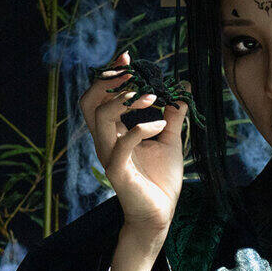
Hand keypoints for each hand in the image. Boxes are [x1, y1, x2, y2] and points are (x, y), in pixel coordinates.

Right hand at [78, 50, 189, 238]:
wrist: (161, 214)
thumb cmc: (161, 180)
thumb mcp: (170, 141)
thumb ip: (173, 116)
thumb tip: (182, 90)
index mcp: (114, 132)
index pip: (100, 97)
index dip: (108, 75)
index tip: (125, 56)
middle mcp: (106, 141)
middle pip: (89, 103)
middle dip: (107, 82)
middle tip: (131, 72)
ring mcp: (109, 156)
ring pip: (100, 119)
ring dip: (124, 102)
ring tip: (151, 97)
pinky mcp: (118, 172)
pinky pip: (120, 144)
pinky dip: (140, 129)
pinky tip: (160, 125)